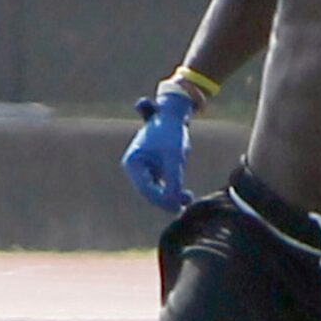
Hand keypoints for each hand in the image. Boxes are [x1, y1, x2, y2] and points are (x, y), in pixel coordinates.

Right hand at [122, 89, 193, 211]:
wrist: (174, 114)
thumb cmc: (171, 133)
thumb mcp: (174, 156)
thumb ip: (174, 178)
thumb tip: (174, 201)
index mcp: (133, 163)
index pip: (145, 188)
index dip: (161, 198)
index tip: (176, 205)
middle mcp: (135, 167)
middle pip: (149, 191)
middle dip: (166, 199)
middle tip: (183, 207)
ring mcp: (144, 169)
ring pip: (157, 189)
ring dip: (171, 196)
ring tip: (188, 199)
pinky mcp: (154, 168)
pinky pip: (163, 184)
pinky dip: (173, 189)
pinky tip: (186, 196)